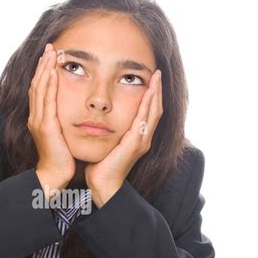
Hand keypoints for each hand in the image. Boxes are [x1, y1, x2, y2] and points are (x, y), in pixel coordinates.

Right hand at [28, 43, 75, 193]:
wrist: (54, 174)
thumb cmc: (60, 157)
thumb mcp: (60, 134)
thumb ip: (61, 120)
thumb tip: (69, 109)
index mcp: (39, 118)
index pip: (39, 89)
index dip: (43, 71)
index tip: (49, 56)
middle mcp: (36, 117)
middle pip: (37, 84)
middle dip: (42, 64)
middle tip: (49, 47)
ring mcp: (39, 121)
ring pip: (39, 89)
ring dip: (45, 70)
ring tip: (50, 54)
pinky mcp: (45, 127)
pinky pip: (47, 102)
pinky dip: (49, 86)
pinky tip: (52, 74)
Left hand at [85, 69, 162, 206]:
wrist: (103, 184)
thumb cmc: (101, 166)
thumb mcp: (107, 143)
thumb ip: (109, 131)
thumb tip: (99, 118)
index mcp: (137, 137)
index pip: (148, 112)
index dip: (151, 95)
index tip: (150, 79)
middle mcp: (144, 138)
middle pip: (156, 109)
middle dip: (157, 90)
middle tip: (157, 73)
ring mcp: (142, 141)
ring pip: (154, 112)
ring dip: (156, 93)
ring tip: (156, 77)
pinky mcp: (136, 143)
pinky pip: (145, 119)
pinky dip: (148, 104)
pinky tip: (149, 91)